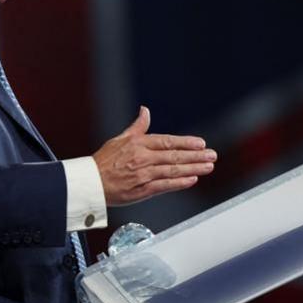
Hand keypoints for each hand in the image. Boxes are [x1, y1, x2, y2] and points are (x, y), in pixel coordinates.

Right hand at [93, 106, 215, 205]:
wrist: (90, 183)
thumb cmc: (103, 162)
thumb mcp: (120, 139)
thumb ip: (137, 127)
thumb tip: (145, 111)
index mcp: (138, 144)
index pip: (167, 141)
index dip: (186, 142)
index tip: (200, 143)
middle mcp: (143, 158)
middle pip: (174, 156)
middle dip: (196, 156)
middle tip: (211, 155)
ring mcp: (143, 175)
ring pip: (173, 170)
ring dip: (193, 168)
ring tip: (208, 166)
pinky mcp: (142, 190)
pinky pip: (164, 185)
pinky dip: (179, 182)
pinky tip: (192, 180)